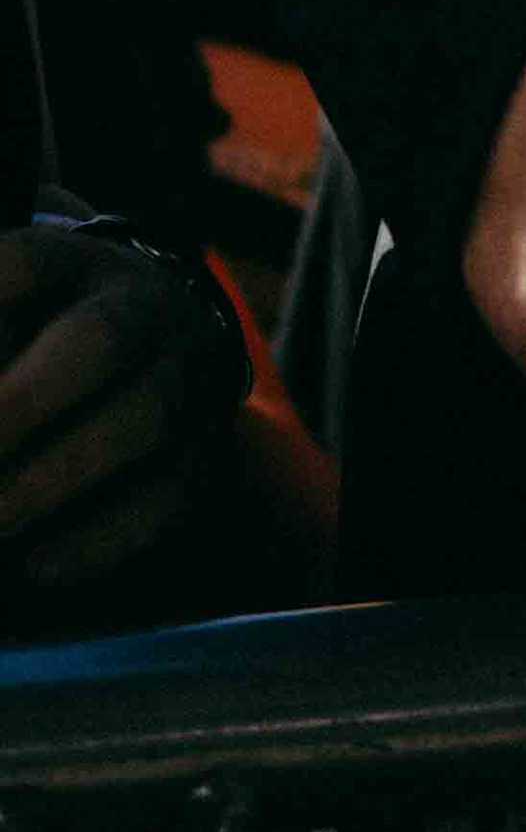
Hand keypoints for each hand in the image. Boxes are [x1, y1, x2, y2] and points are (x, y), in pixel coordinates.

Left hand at [0, 226, 232, 588]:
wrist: (158, 329)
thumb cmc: (39, 326)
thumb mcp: (9, 307)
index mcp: (70, 263)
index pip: (24, 267)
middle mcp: (139, 307)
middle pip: (98, 341)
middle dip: (19, 407)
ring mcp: (183, 372)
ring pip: (144, 417)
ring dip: (53, 480)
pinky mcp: (202, 443)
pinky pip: (169, 492)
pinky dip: (102, 538)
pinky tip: (33, 568)